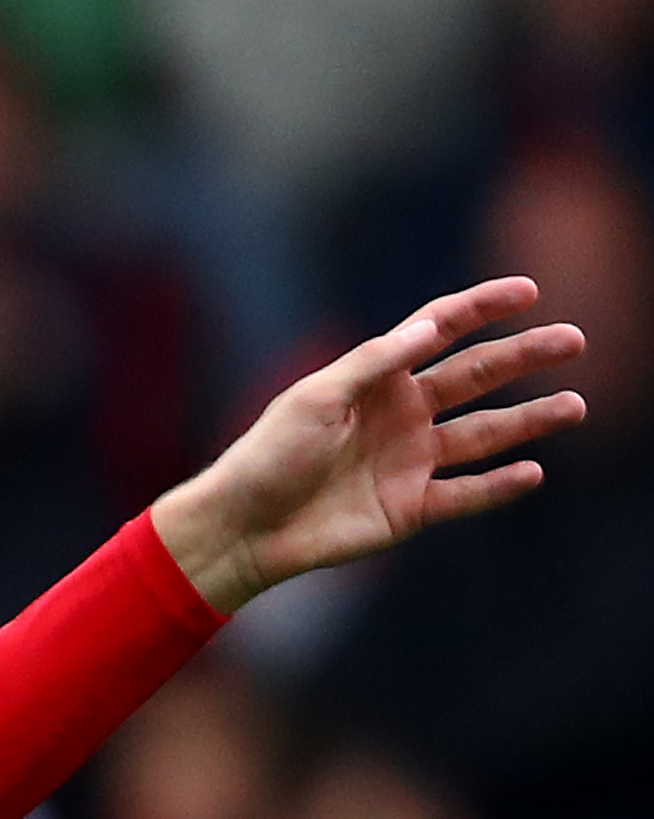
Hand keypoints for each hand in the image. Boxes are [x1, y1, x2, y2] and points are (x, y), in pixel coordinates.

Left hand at [153, 276, 588, 609]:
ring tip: (574, 406)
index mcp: (378, 380)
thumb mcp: (315, 398)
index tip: (527, 291)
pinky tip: (533, 471)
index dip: (483, 308)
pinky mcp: (410, 509)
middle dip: (525, 356)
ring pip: (484, 435)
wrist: (243, 527)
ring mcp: (411, 462)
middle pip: (477, 378)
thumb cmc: (268, 455)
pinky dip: (499, 486)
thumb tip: (431, 327)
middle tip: (573, 340)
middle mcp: (403, 415)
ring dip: (529, 421)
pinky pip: (466, 495)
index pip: (441, 333)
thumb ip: (375, 363)